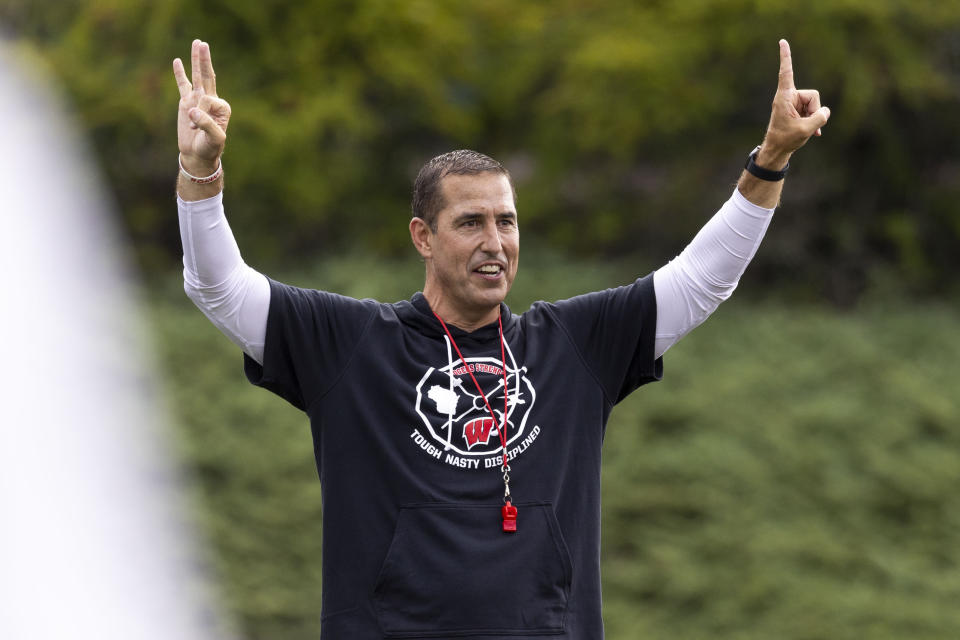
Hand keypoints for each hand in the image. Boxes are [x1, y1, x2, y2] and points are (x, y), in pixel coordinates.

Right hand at [173, 40, 230, 174]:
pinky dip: (179, 73)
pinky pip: (182, 85)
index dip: (199, 111)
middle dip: (205, 60)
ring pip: (197, 76)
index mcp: (222, 107)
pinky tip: (177, 61)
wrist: (198, 155)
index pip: (207, 99)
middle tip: (203, 43)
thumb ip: (206, 123)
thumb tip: (191, 110)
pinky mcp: (186, 103)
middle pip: (208, 75)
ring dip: (196, 60)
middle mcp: (212, 100)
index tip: (195, 126)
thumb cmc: (209, 148)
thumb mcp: (213, 138)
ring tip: (197, 43)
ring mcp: (198, 99)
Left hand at [758, 39, 830, 168]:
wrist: (776, 151)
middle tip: (807, 126)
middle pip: (813, 95)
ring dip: (814, 117)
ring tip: (806, 130)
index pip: (786, 72)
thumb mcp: (806, 129)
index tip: (782, 41)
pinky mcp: (798, 110)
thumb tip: (825, 111)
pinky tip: (814, 132)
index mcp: (785, 96)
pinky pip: (813, 110)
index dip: (786, 57)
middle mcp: (789, 97)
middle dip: (815, 110)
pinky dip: (814, 121)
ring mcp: (794, 103)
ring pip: (814, 104)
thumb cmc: (785, 139)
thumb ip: (820, 117)